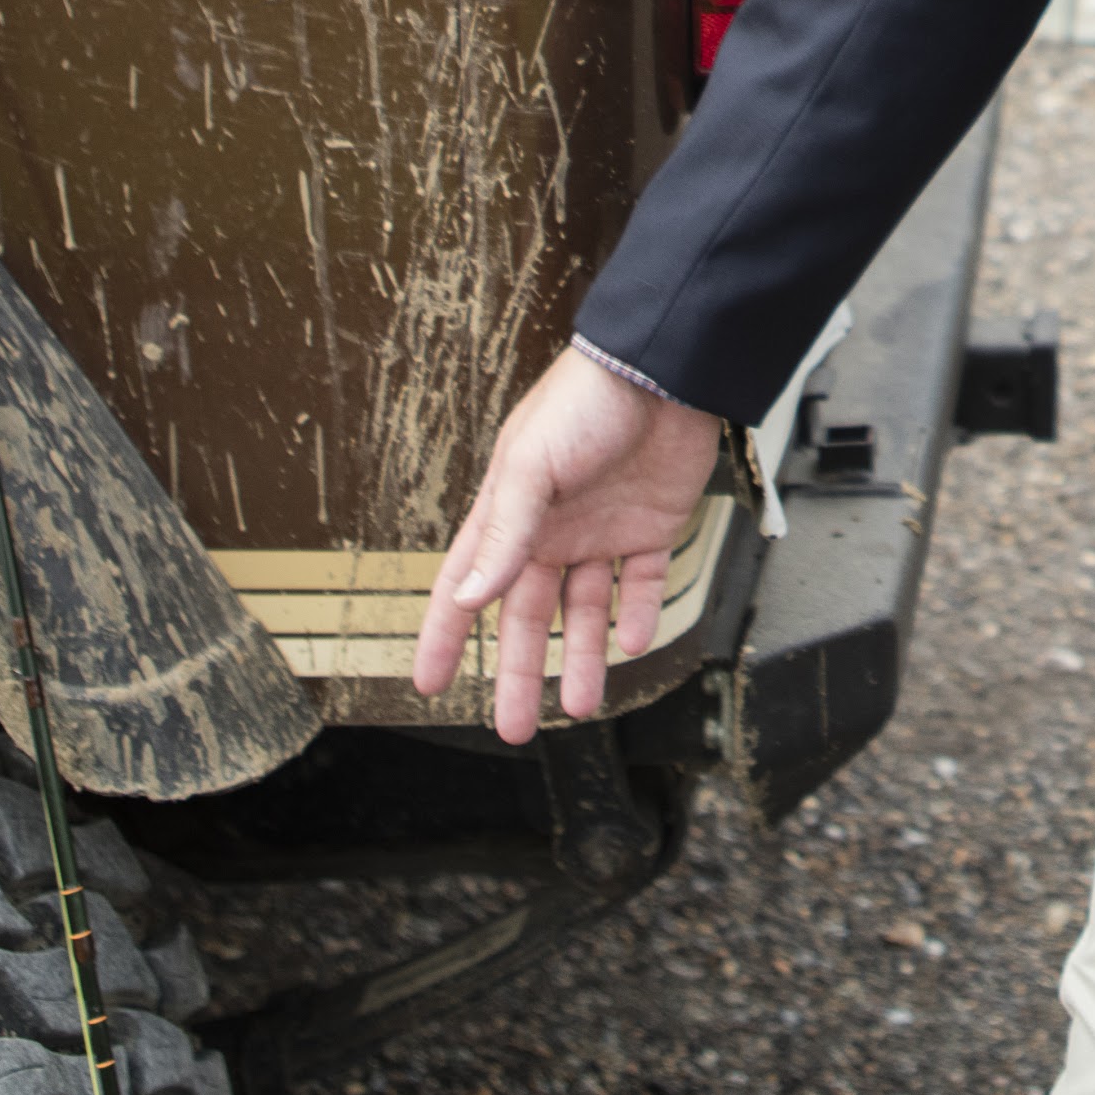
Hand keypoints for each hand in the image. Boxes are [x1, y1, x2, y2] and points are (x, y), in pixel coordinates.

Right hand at [409, 348, 731, 742]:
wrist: (664, 368)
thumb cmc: (585, 400)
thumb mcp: (531, 466)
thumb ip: (504, 535)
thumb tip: (467, 597)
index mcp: (510, 514)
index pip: (466, 587)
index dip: (445, 636)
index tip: (430, 684)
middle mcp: (552, 529)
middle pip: (530, 616)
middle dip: (521, 673)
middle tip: (515, 727)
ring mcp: (602, 530)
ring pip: (589, 610)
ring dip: (586, 657)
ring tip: (584, 705)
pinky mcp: (652, 525)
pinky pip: (643, 583)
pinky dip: (639, 615)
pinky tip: (633, 643)